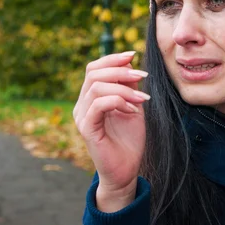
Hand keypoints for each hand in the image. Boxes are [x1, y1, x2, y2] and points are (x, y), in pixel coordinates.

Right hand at [73, 51, 148, 211]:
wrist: (126, 170)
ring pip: (96, 87)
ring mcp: (82, 117)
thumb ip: (129, 86)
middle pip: (93, 73)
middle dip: (120, 70)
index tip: (133, 54)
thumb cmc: (129, 140)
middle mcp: (82, 105)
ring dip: (124, 88)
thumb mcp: (133, 106)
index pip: (94, 68)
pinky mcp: (87, 129)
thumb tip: (129, 62)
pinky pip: (98, 105)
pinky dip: (118, 101)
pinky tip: (133, 109)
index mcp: (90, 98)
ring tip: (142, 98)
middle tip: (142, 76)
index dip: (112, 59)